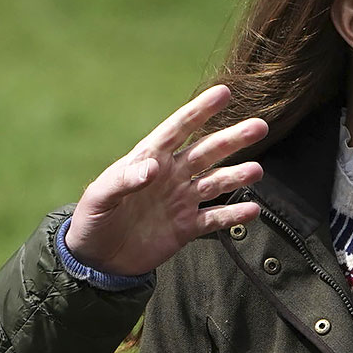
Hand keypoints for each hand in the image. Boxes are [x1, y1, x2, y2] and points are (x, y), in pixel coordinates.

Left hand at [63, 85, 266, 278]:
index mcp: (149, 159)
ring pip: (216, 182)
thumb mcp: (100, 197)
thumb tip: (154, 166)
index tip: (224, 93)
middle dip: (232, 139)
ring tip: (256, 171)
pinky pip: (215, 219)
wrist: (95, 259)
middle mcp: (171, 176)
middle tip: (259, 126)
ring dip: (237, 175)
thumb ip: (124, 179)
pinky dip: (233, 215)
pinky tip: (251, 210)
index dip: (200, 110)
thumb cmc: (92, 220)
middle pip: (206, 152)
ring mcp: (181, 201)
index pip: (178, 129)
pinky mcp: (186, 228)